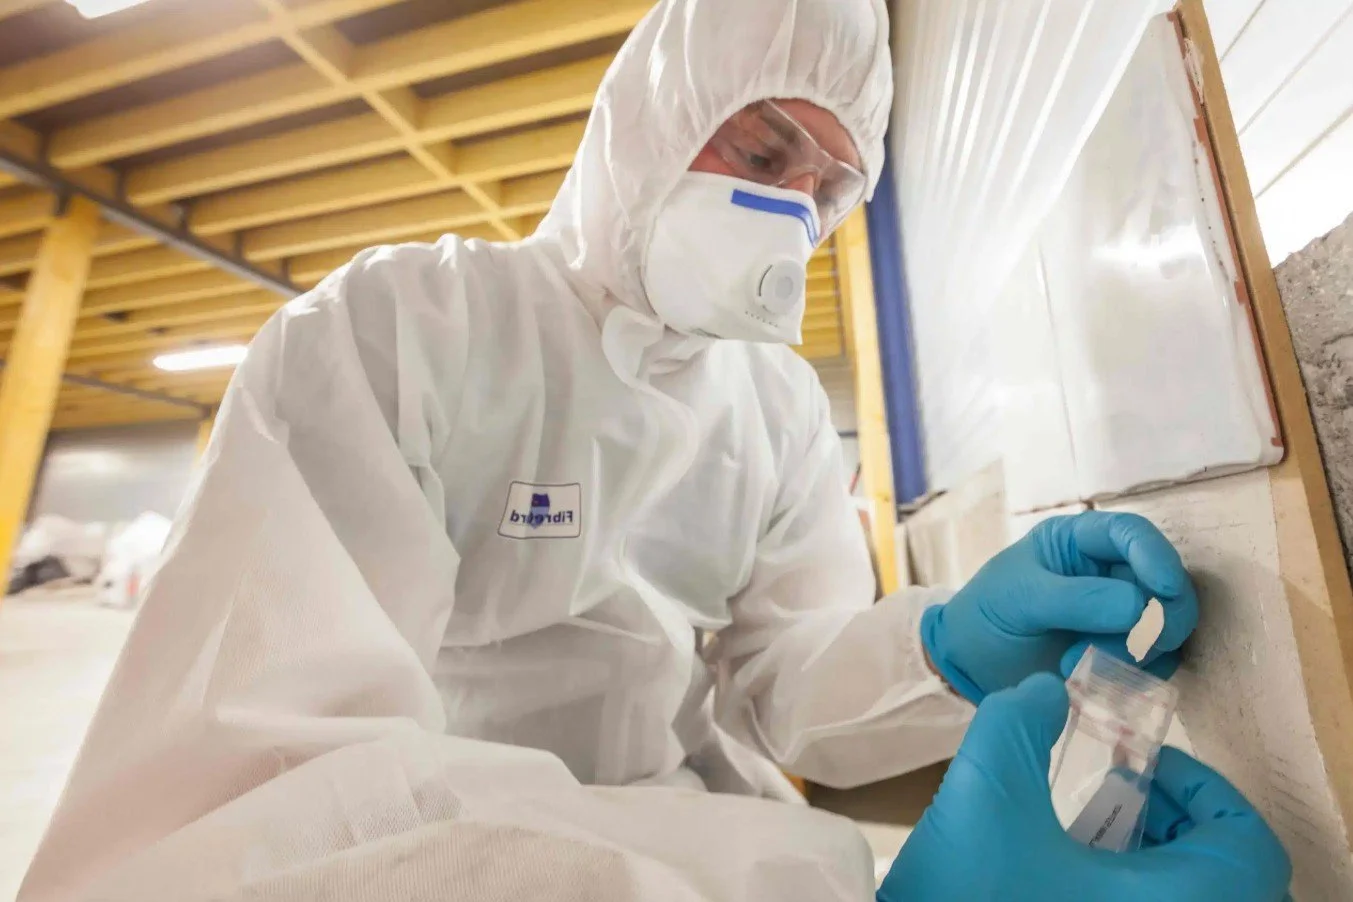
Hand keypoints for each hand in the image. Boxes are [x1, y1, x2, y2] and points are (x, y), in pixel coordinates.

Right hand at [877, 675, 1290, 901]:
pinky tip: (1056, 872)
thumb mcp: (986, 790)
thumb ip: (1019, 720)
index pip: (1248, 844)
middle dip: (1173, 822)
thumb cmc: (965, 897)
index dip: (1206, 791)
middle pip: (1223, 875)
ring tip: (1080, 833)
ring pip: (1184, 900)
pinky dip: (1123, 890)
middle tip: (1113, 794)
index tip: (1140, 769)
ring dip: (1148, 861)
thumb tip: (1047, 693)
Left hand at [920, 511, 1197, 701]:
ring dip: (1136, 652)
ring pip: (1167, 628)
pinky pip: (1156, 666)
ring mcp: (1122, 616)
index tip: (1164, 589)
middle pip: (1166, 585)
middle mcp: (1111, 573)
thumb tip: (1141, 608)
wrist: (970, 665)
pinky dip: (1136, 677)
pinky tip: (1093, 683)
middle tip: (1121, 646)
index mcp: (1081, 541)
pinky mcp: (1125, 656)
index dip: (1157, 557)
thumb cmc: (988, 615)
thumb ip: (1078, 599)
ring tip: (1081, 665)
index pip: (1133, 534)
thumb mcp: (1021, 598)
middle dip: (1154, 617)